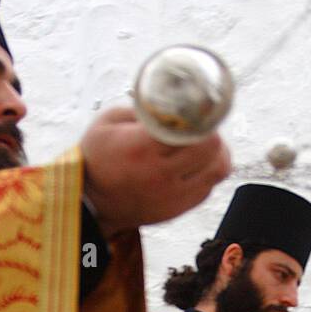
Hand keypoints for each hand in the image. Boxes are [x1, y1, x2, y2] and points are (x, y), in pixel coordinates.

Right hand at [80, 108, 230, 236]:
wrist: (91, 204)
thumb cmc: (98, 158)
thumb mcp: (108, 123)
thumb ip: (142, 110)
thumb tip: (174, 102)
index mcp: (143, 148)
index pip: (191, 128)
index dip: (199, 114)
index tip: (196, 108)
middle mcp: (161, 174)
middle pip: (212, 147)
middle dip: (211, 130)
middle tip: (201, 125)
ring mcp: (173, 195)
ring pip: (218, 169)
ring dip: (217, 152)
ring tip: (203, 144)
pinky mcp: (179, 209)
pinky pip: (209, 186)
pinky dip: (207, 171)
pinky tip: (194, 164)